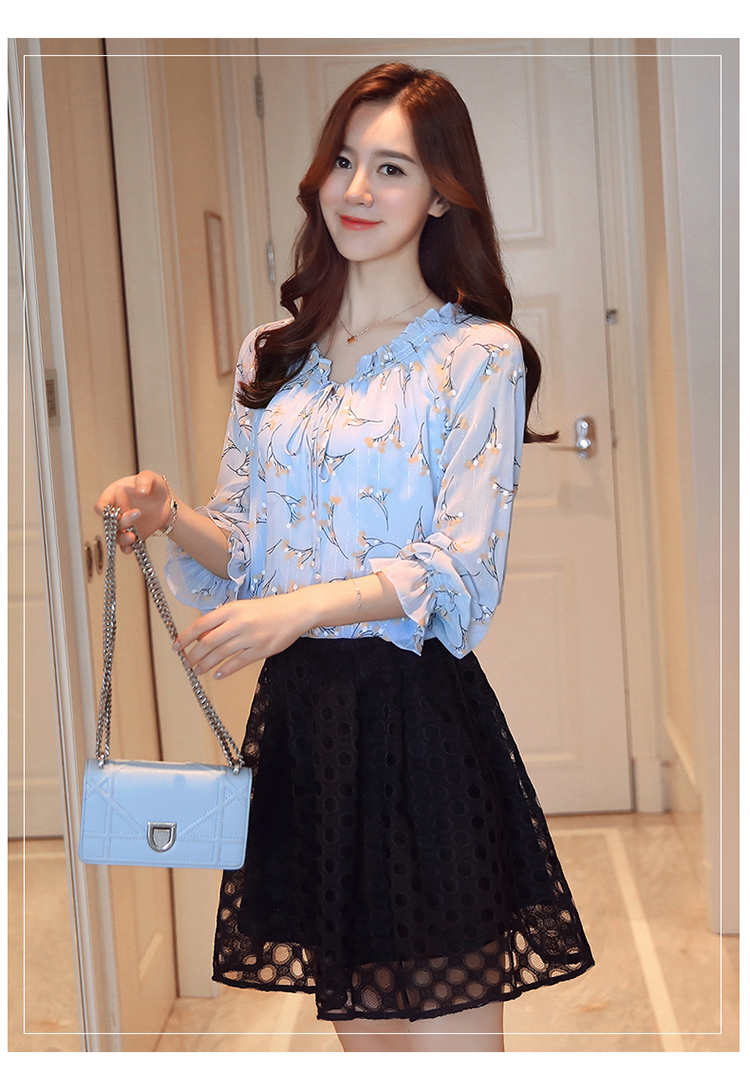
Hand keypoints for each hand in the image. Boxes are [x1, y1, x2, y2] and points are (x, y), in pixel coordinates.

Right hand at [94, 471, 171, 553]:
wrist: (166, 502)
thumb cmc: (154, 487)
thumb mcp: (151, 477)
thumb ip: (145, 479)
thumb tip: (141, 490)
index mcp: (113, 497)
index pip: (101, 506)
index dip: (104, 511)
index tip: (115, 511)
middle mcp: (115, 513)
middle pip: (109, 523)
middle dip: (121, 522)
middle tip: (137, 514)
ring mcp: (123, 526)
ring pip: (115, 536)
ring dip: (122, 538)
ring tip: (133, 537)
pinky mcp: (132, 536)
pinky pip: (125, 546)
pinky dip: (127, 548)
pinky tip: (131, 548)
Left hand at [172, 596, 310, 678]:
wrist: (296, 611)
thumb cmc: (269, 609)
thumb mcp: (242, 608)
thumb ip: (223, 620)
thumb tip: (201, 637)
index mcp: (232, 609)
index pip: (201, 624)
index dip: (186, 637)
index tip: (177, 646)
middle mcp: (240, 622)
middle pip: (208, 642)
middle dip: (194, 655)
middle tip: (187, 662)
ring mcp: (251, 637)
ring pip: (221, 654)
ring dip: (206, 664)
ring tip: (199, 670)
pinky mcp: (262, 650)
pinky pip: (239, 663)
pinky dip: (226, 670)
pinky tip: (218, 674)